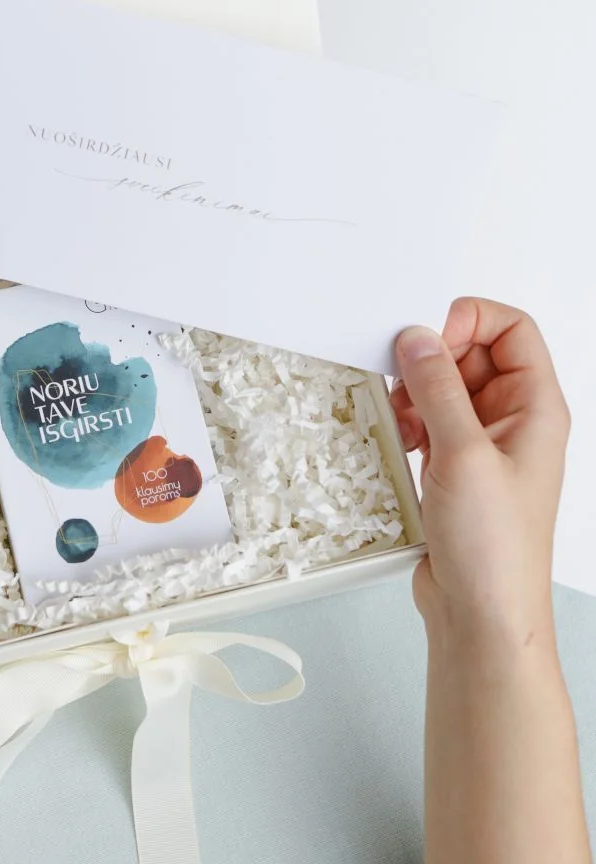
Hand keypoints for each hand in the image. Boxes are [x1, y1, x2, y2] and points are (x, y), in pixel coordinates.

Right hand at [391, 298, 569, 642]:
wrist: (481, 614)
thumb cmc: (495, 548)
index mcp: (536, 408)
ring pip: (444, 389)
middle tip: (404, 383)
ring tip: (403, 421)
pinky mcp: (454, 466)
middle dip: (431, 362)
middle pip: (472, 355)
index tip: (427, 338)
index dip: (469, 321)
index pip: (511, 330)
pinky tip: (401, 442)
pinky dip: (408, 422)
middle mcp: (513, 420)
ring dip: (415, 395)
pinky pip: (429, 421)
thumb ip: (439, 390)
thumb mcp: (463, 455)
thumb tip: (418, 338)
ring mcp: (482, 444)